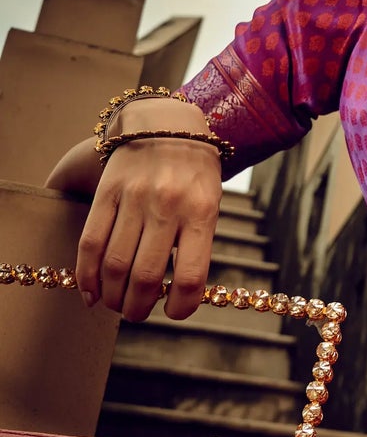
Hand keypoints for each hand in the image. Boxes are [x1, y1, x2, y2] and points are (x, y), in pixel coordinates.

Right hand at [72, 106, 222, 321]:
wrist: (168, 123)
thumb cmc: (194, 172)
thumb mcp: (209, 203)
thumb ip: (194, 242)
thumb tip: (174, 293)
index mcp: (202, 212)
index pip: (192, 276)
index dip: (181, 307)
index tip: (174, 313)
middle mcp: (168, 207)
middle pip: (146, 276)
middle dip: (138, 307)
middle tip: (137, 313)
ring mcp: (134, 199)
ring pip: (115, 264)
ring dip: (113, 296)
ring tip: (116, 304)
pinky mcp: (107, 192)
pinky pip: (91, 241)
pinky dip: (87, 274)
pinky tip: (91, 291)